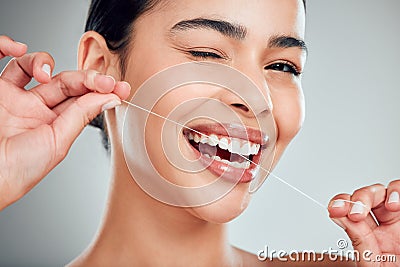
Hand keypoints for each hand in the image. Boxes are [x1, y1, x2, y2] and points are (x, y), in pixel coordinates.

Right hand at [0, 36, 130, 210]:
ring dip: (45, 62)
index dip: (101, 91)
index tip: (119, 88)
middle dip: (88, 78)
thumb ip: (81, 115)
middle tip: (105, 80)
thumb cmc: (18, 169)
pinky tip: (18, 49)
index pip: (82, 100)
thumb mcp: (58, 141)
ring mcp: (16, 98)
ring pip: (36, 66)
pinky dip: (9, 48)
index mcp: (56, 125)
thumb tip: (110, 98)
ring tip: (44, 73)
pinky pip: (4, 61)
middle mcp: (37, 110)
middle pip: (66, 82)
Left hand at [329, 180, 399, 265]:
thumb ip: (357, 238)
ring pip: (385, 191)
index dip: (341, 204)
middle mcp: (383, 225)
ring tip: (389, 206)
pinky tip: (395, 204)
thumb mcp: (371, 261)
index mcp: (367, 235)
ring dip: (382, 193)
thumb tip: (338, 215)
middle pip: (366, 196)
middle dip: (360, 198)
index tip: (335, 209)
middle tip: (357, 213)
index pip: (348, 209)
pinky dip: (397, 192)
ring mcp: (398, 219)